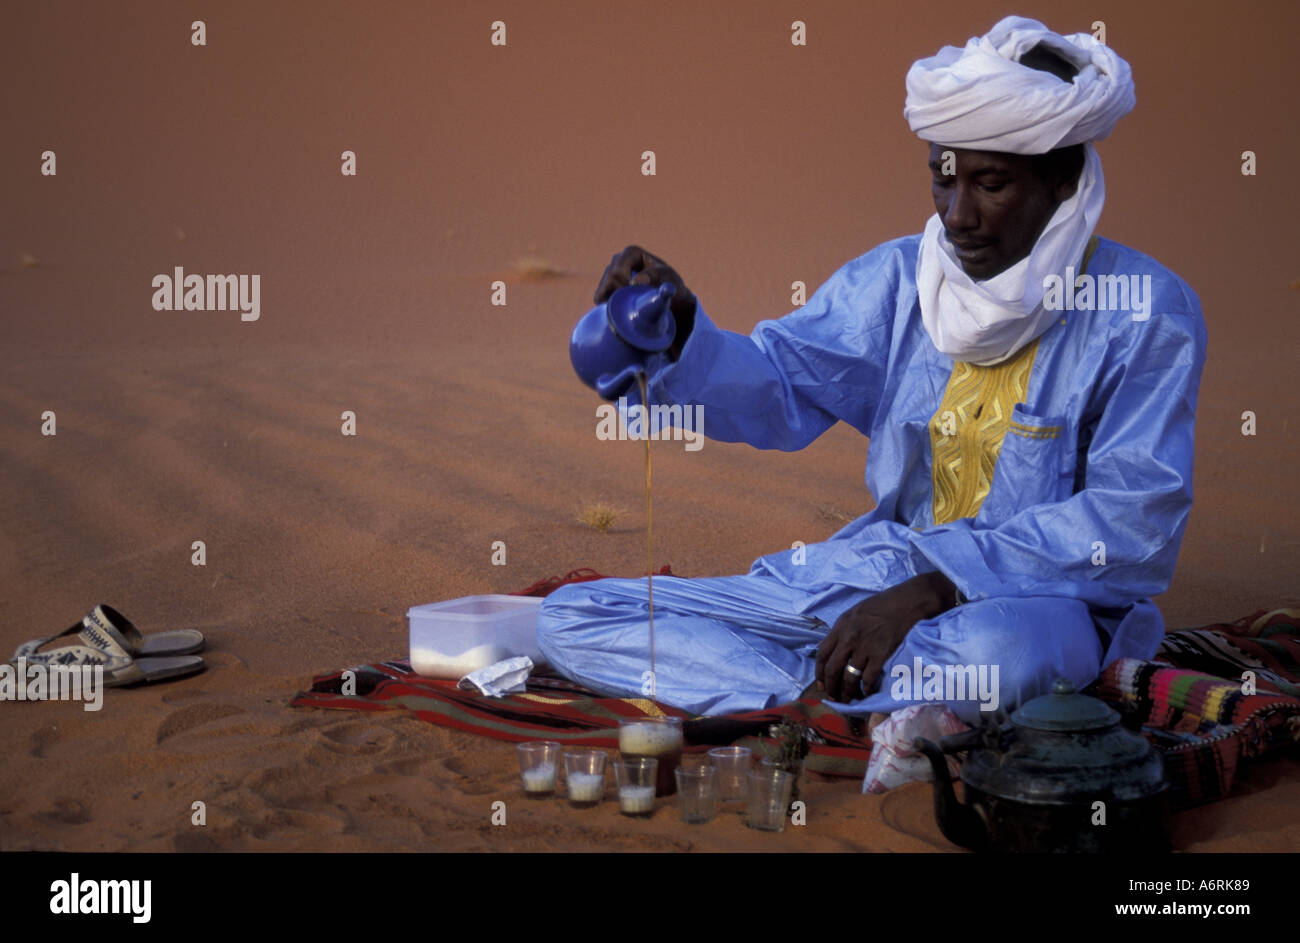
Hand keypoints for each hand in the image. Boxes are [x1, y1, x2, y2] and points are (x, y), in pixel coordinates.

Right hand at [595, 246, 696, 358]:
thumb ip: (655, 277)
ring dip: (616, 300)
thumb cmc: (670, 286)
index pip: (617, 271)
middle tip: (638, 299)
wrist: (669, 297)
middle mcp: (618, 259)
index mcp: (632, 253)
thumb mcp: (669, 280)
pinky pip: (599, 297)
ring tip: (633, 303)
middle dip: (621, 293)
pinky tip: (623, 307)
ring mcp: (611, 272)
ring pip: (602, 289)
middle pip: (608, 279)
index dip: (624, 286)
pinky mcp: (607, 286)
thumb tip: (636, 281)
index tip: (638, 293)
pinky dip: (608, 305)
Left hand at [814, 571, 957, 702]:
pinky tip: (868, 692)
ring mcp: (864, 647)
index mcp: (840, 627)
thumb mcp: (854, 614)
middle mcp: (848, 638)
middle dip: (831, 687)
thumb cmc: (882, 605)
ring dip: (848, 692)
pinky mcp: (881, 654)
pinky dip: (867, 689)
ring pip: (849, 677)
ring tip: (850, 699)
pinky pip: (869, 678)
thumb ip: (843, 631)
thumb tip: (835, 650)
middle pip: (832, 669)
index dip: (819, 673)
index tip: (822, 684)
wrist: (906, 602)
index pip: (821, 654)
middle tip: (834, 697)